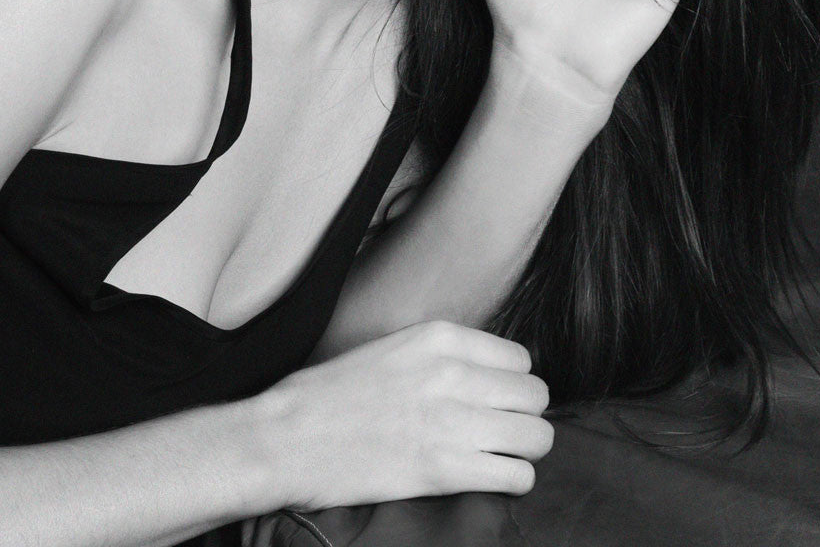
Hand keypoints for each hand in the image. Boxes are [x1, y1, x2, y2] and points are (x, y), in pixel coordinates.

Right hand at [254, 320, 552, 510]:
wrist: (283, 439)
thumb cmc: (323, 398)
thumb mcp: (386, 351)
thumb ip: (437, 358)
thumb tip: (482, 379)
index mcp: (437, 338)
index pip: (520, 360)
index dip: (508, 386)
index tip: (489, 402)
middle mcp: (452, 374)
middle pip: (535, 397)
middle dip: (521, 418)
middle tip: (494, 434)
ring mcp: (452, 421)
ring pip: (537, 437)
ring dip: (521, 451)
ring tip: (493, 458)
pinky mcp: (446, 469)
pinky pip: (518, 476)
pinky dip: (509, 481)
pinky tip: (483, 479)